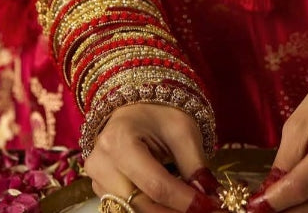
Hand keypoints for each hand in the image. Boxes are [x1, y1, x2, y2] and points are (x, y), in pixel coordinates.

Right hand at [84, 102, 220, 212]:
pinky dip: (151, 209)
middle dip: (174, 211)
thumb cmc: (160, 113)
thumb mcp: (183, 131)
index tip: (210, 207)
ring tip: (189, 205)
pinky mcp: (100, 189)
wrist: (137, 107)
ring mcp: (96, 179)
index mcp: (120, 141)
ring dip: (164, 211)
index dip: (185, 202)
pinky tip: (170, 203)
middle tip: (202, 209)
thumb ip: (196, 167)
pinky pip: (127, 208)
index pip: (156, 186)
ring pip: (133, 210)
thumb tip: (211, 199)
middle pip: (142, 205)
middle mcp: (101, 163)